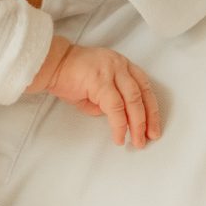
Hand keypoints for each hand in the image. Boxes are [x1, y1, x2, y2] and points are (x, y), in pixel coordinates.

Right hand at [44, 42, 162, 147]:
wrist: (51, 65)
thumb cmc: (70, 76)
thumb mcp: (97, 88)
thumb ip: (110, 101)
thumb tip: (119, 118)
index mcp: (123, 65)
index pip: (145, 87)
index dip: (152, 109)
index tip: (153, 126)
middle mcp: (120, 65)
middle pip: (142, 95)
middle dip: (148, 119)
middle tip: (149, 137)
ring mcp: (111, 72)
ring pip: (132, 101)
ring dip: (137, 124)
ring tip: (136, 141)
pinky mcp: (100, 81)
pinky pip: (115, 107)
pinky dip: (119, 125)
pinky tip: (119, 136)